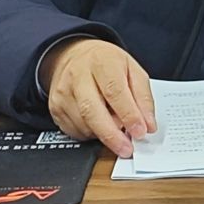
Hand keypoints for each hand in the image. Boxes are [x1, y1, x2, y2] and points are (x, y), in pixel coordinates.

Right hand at [47, 40, 157, 156]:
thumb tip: (148, 125)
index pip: (114, 91)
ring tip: (116, 130)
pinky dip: (90, 134)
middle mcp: (78, 76)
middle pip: (92, 110)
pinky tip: (98, 126)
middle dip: (111, 134)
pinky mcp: (54, 107)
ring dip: (102, 134)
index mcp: (102, 63)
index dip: (128, 114)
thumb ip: (143, 97)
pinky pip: (73, 130)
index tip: (140, 131)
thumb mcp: (133, 70)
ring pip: (82, 124)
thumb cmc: (107, 64)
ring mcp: (63, 92)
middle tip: (127, 148)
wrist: (75, 56)